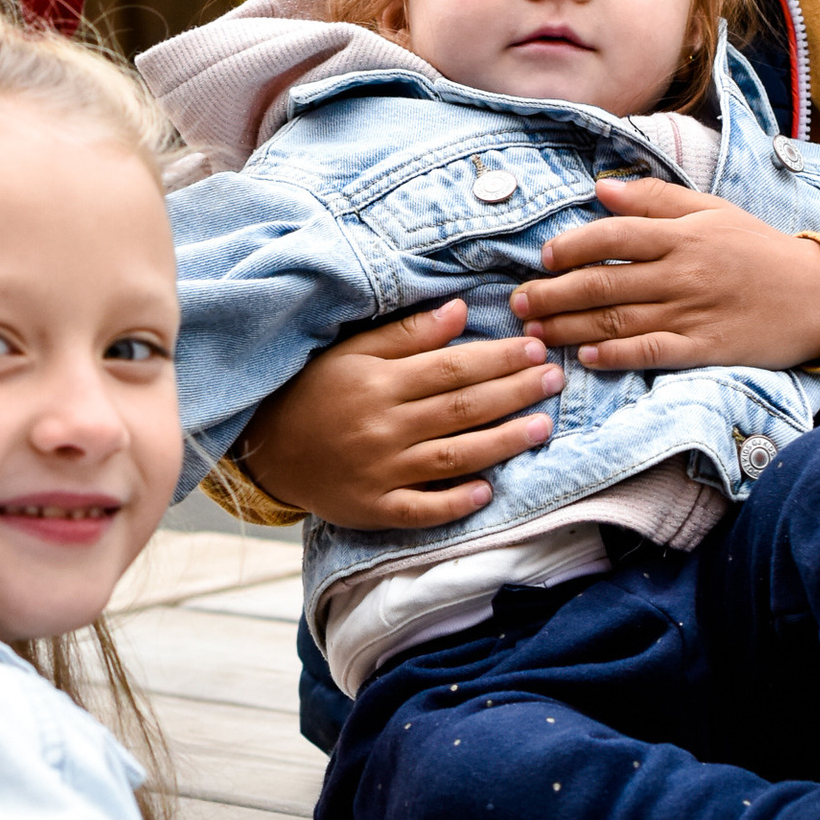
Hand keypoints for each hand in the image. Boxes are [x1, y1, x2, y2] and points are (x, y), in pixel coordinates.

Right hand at [241, 301, 560, 529]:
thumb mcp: (352, 352)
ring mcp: (380, 471)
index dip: (499, 358)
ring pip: (453, 456)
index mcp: (380, 382)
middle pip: (462, 408)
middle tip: (554, 380)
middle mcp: (384, 426)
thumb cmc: (314, 391)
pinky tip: (489, 490)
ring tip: (542, 428)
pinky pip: (422, 508)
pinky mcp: (375, 508)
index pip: (453, 367)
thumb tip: (461, 311)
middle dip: (514, 393)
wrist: (265, 447)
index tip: (535, 348)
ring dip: (503, 442)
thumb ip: (407, 334)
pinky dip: (455, 501)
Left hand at [510, 181, 819, 374]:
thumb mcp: (712, 211)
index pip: (613, 236)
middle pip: (603, 282)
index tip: (543, 257)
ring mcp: (691, 313)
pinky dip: (615, 355)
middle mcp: (682, 272)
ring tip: (534, 332)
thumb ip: (656, 200)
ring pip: (617, 320)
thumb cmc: (759, 250)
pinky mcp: (704, 349)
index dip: (572, 247)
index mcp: (682, 235)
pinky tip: (585, 357)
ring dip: (568, 326)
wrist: (817, 296)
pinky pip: (651, 353)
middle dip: (552, 293)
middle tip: (518, 303)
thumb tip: (603, 190)